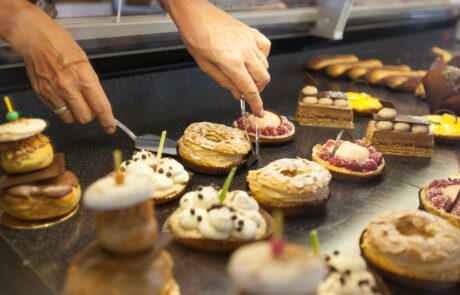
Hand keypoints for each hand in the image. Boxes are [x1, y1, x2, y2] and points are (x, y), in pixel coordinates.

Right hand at [0, 1, 114, 132]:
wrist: (36, 39)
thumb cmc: (62, 46)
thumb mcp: (85, 63)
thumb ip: (91, 85)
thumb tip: (98, 104)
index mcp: (84, 77)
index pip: (100, 106)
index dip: (107, 120)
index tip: (110, 127)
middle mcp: (68, 87)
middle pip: (85, 117)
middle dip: (90, 115)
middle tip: (89, 106)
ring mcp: (53, 92)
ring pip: (70, 118)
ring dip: (75, 114)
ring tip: (73, 100)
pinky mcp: (42, 94)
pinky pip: (56, 112)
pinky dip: (61, 108)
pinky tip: (61, 94)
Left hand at [166, 0, 270, 116]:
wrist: (196, 15)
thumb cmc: (197, 38)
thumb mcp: (207, 67)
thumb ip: (225, 82)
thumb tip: (238, 95)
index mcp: (231, 63)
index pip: (250, 89)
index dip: (256, 103)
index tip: (259, 112)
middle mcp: (244, 52)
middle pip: (263, 78)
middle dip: (258, 89)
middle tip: (247, 91)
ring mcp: (250, 41)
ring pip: (265, 65)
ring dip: (259, 75)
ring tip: (245, 74)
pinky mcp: (251, 32)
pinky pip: (266, 48)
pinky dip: (263, 57)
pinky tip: (253, 58)